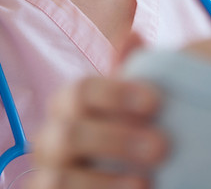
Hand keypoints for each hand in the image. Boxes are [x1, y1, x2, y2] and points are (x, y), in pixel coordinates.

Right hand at [29, 37, 167, 188]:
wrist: (124, 175)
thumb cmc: (130, 134)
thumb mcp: (133, 107)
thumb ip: (132, 76)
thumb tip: (134, 36)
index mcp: (68, 107)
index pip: (81, 92)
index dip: (115, 94)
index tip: (155, 101)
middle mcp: (50, 140)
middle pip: (70, 135)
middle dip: (116, 140)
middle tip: (162, 147)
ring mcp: (48, 177)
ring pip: (58, 180)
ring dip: (102, 182)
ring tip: (146, 182)